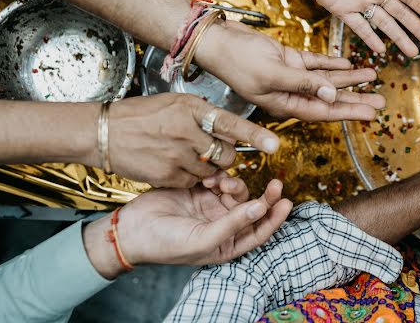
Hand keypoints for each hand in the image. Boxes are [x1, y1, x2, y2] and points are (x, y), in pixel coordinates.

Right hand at [84, 173, 292, 277]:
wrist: (133, 229)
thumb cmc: (165, 244)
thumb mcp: (203, 239)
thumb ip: (232, 224)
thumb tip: (260, 209)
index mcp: (226, 244)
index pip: (258, 232)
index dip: (274, 219)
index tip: (286, 202)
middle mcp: (222, 225)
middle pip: (252, 208)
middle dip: (264, 196)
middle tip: (276, 184)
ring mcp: (210, 207)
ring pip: (236, 191)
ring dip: (235, 184)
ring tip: (222, 183)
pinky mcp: (199, 190)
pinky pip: (218, 179)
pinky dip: (218, 176)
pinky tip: (210, 178)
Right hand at [106, 94, 278, 187]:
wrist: (102, 133)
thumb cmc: (138, 115)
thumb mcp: (173, 103)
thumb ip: (201, 114)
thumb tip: (226, 125)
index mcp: (190, 109)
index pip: (230, 123)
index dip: (254, 135)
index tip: (273, 145)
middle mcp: (186, 132)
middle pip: (226, 154)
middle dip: (225, 156)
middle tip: (211, 150)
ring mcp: (176, 156)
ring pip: (211, 171)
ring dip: (207, 168)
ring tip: (187, 156)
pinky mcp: (166, 175)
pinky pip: (192, 181)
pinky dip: (189, 177)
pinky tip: (174, 165)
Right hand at [196, 19, 385, 120]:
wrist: (217, 40)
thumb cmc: (238, 61)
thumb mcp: (272, 74)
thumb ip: (303, 84)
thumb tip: (332, 94)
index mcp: (284, 104)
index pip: (323, 111)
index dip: (349, 113)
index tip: (371, 115)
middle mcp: (289, 93)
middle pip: (329, 98)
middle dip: (355, 99)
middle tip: (380, 101)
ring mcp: (289, 76)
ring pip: (326, 79)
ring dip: (348, 78)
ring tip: (372, 76)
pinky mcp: (287, 59)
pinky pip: (315, 64)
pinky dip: (331, 63)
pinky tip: (348, 62)